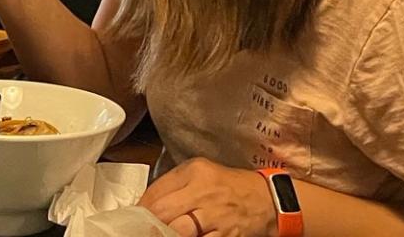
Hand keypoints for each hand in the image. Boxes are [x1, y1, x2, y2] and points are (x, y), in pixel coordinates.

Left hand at [141, 158, 278, 236]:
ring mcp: (215, 217)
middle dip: (149, 224)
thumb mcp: (203, 173)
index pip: (155, 192)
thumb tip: (145, 204)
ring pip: (177, 232)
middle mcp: (204, 192)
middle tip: (142, 230)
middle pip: (162, 213)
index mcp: (196, 172)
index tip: (135, 218)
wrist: (269, 201)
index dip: (141, 209)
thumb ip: (174, 184)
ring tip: (162, 234)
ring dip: (166, 235)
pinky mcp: (225, 236)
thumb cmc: (232, 188)